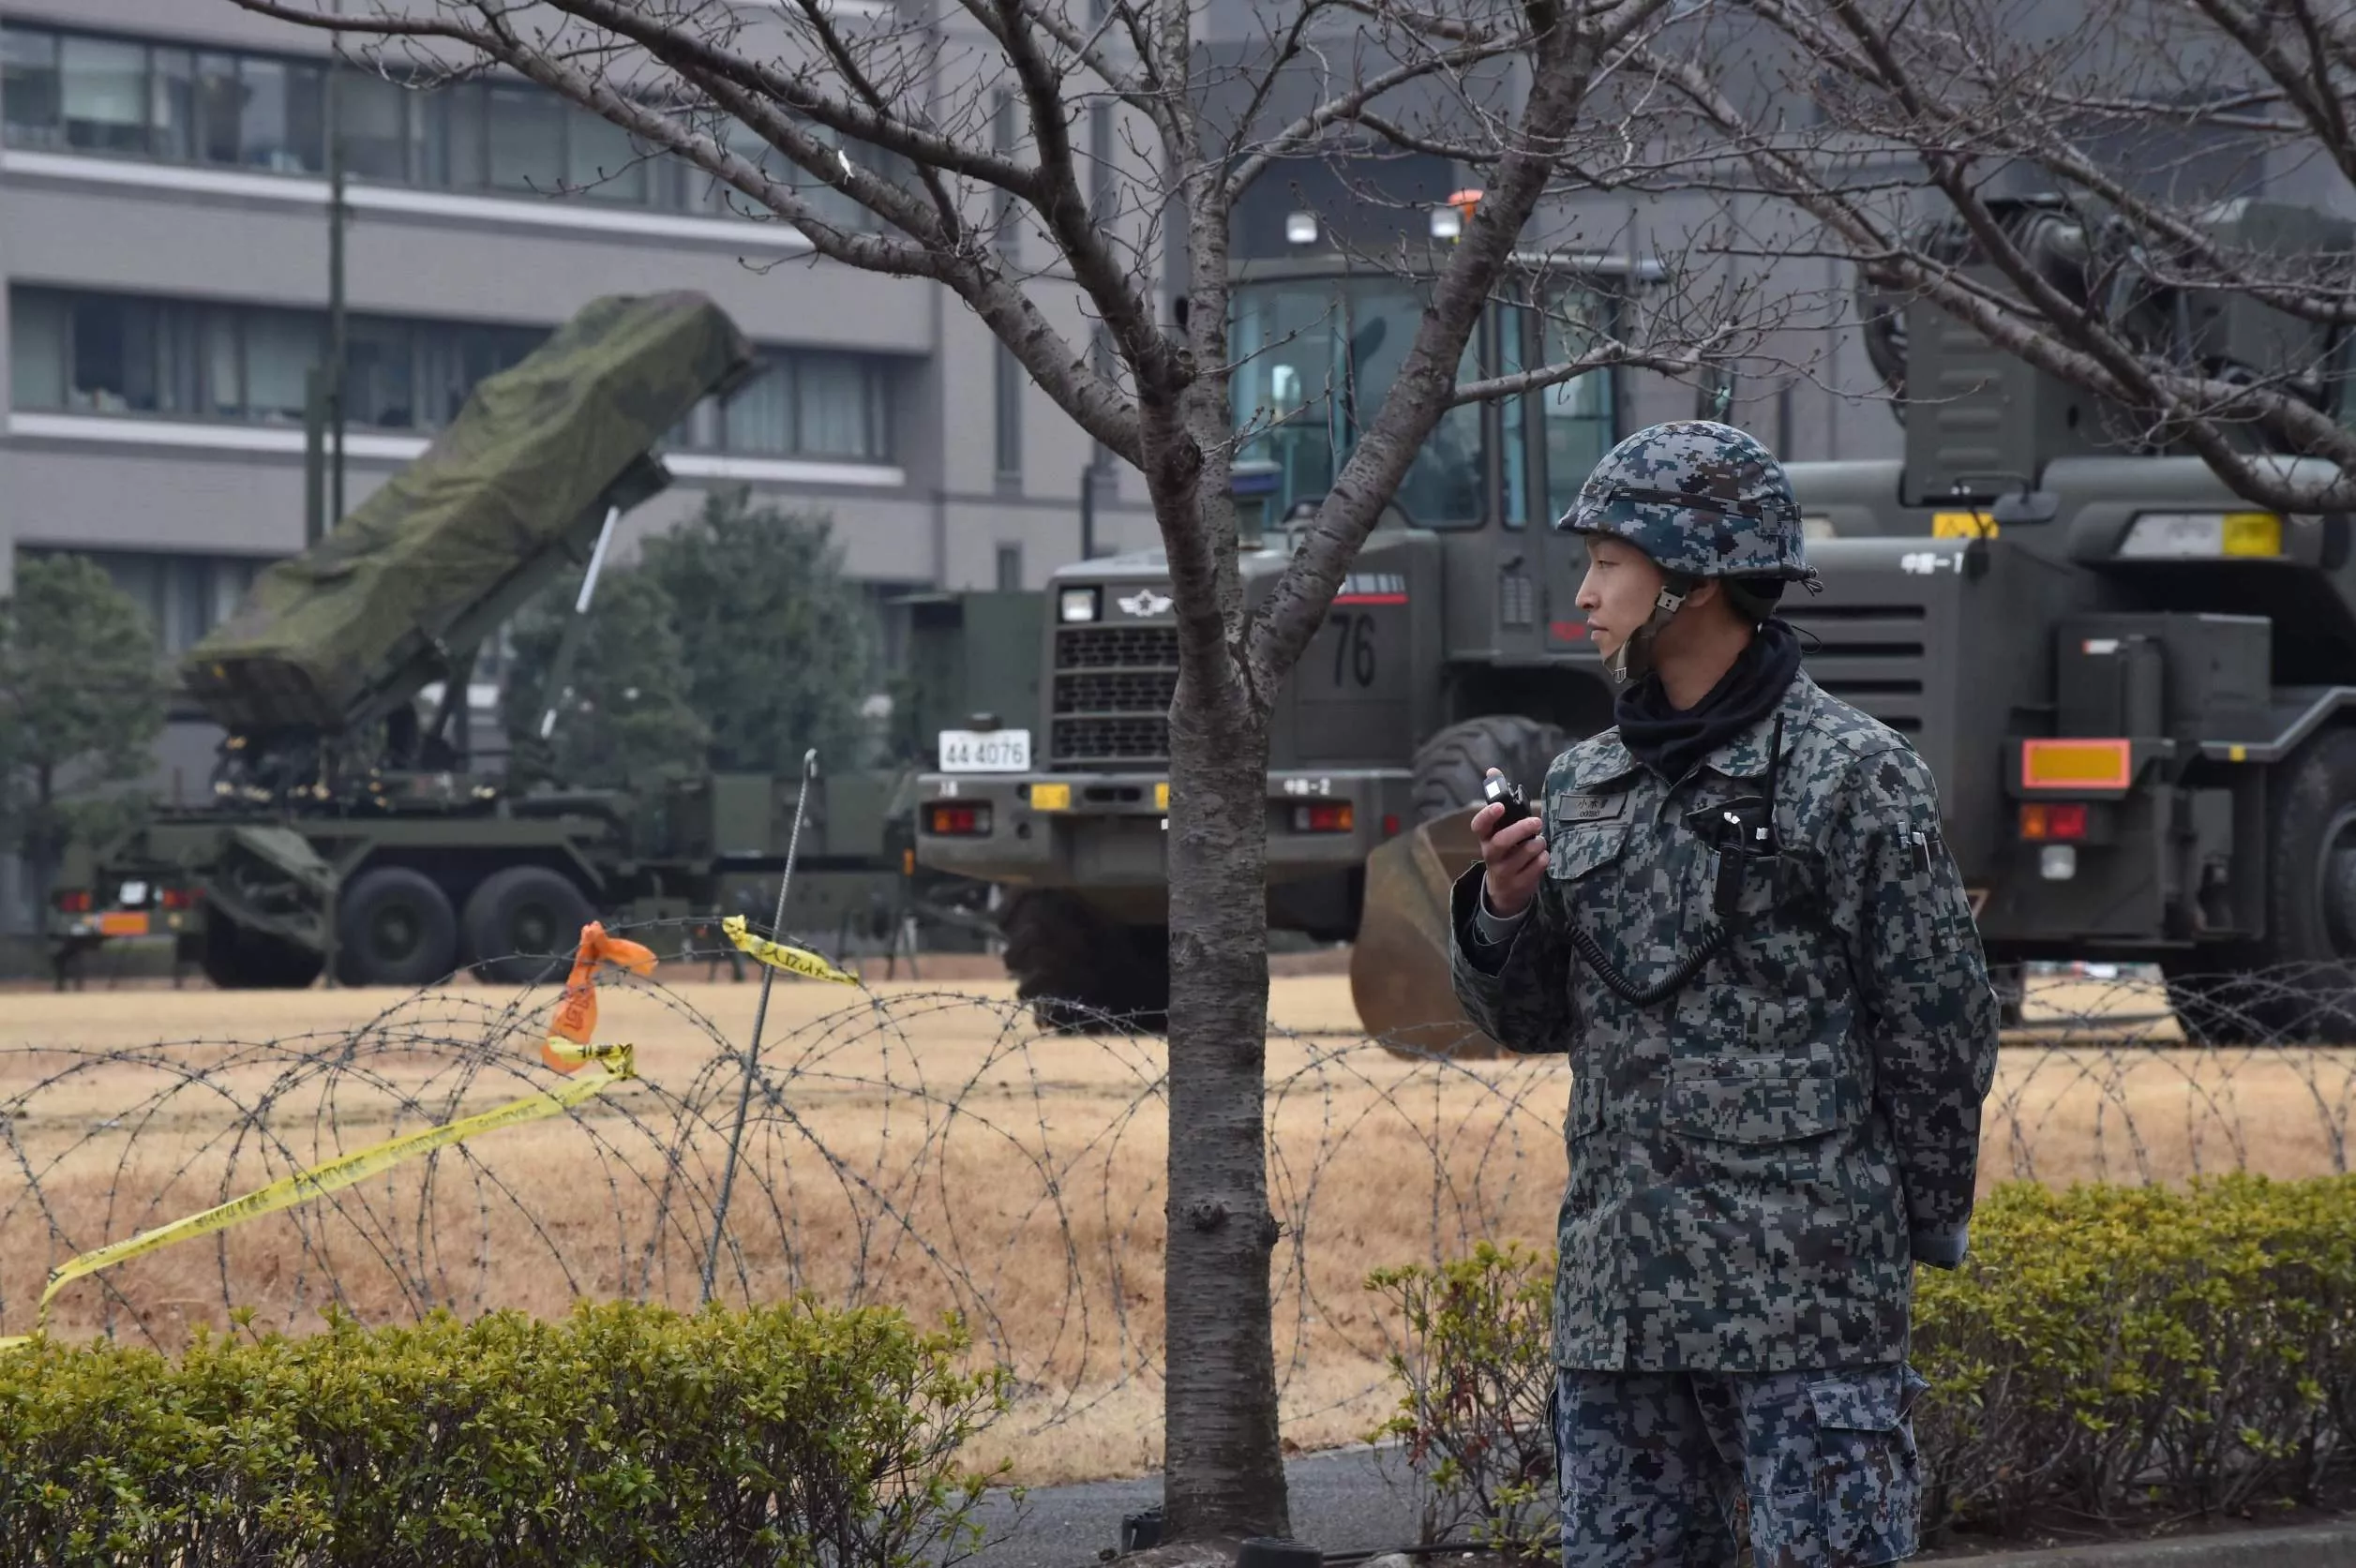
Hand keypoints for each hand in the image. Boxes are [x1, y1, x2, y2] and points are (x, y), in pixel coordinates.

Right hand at [1473, 767, 1546, 918]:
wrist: (1504, 891)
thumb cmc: (1505, 850)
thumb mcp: (1499, 829)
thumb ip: (1499, 801)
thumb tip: (1492, 770)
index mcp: (1485, 838)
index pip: (1479, 826)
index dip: (1488, 815)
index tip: (1500, 806)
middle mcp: (1491, 855)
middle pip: (1501, 842)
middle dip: (1520, 829)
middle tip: (1536, 821)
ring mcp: (1504, 872)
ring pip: (1523, 855)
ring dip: (1536, 844)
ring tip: (1540, 841)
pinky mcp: (1519, 884)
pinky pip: (1536, 868)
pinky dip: (1543, 859)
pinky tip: (1542, 856)